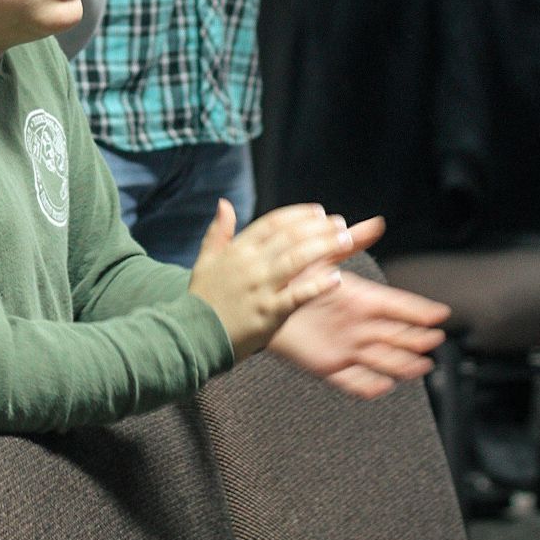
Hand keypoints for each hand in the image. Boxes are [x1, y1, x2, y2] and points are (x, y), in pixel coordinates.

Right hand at [189, 199, 357, 359]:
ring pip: (298, 259)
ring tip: (346, 240)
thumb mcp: (205, 259)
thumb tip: (224, 203)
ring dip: (324, 247)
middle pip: (291, 237)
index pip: (273, 222)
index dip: (298, 215)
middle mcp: (251, 264)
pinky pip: (298, 295)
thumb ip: (218, 231)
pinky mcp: (269, 312)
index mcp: (238, 249)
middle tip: (340, 224)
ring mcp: (261, 288)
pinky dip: (318, 286)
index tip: (318, 211)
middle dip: (318, 227)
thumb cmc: (202, 298)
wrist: (194, 335)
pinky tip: (336, 279)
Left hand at [269, 219, 449, 397]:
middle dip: (416, 337)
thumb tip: (376, 222)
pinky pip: (351, 379)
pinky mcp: (327, 364)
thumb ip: (351, 242)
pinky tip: (382, 386)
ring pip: (380, 358)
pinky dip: (366, 384)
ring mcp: (345, 345)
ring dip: (401, 363)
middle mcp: (356, 324)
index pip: (395, 305)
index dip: (418, 310)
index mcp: (359, 299)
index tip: (440, 313)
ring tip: (421, 366)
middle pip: (394, 334)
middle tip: (436, 340)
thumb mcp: (324, 257)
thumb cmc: (296, 277)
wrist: (265, 298)